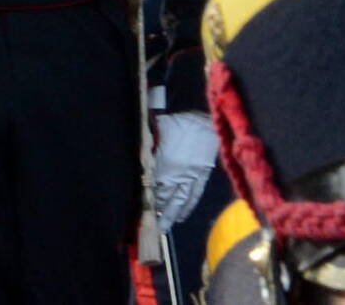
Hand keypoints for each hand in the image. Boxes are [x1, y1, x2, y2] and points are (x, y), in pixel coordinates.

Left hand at [152, 111, 218, 226]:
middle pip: (167, 200)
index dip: (149, 202)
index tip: (142, 212)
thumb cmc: (172, 123)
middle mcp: (177, 174)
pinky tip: (183, 215)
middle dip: (161, 215)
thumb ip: (148, 155)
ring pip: (182, 200)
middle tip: (154, 228)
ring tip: (166, 226)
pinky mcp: (203, 174)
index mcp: (163, 165)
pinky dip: (189, 206)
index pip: (154, 189)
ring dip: (174, 215)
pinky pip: (195, 194)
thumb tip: (141, 170)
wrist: (200, 117)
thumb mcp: (153, 137)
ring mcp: (192, 176)